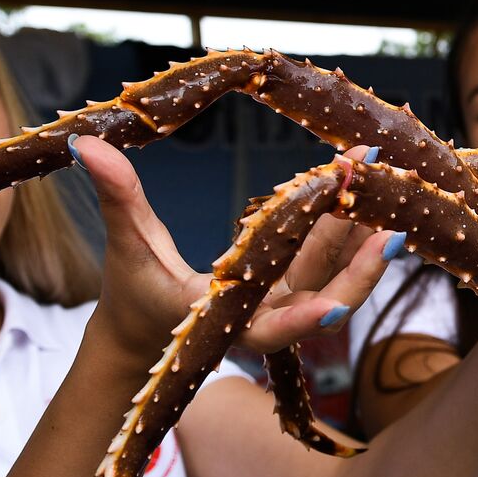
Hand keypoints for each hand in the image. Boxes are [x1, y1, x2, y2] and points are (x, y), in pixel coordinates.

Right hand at [68, 135, 397, 354]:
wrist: (146, 330)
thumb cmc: (131, 294)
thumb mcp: (125, 246)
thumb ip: (115, 198)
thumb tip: (85, 144)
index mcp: (225, 324)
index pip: (269, 332)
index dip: (301, 321)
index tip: (335, 309)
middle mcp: (264, 318)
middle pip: (324, 303)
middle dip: (360, 269)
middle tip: (391, 231)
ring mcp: (284, 301)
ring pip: (333, 273)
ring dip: (361, 235)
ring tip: (384, 185)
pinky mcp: (292, 283)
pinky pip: (327, 255)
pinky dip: (346, 224)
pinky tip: (362, 182)